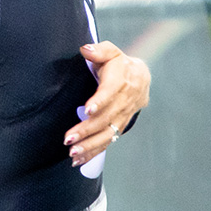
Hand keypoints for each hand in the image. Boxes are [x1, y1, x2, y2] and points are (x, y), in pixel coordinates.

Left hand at [67, 43, 150, 164]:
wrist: (142, 77)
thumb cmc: (120, 64)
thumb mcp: (111, 52)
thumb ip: (99, 50)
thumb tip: (86, 50)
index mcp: (121, 81)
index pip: (110, 92)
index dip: (100, 101)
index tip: (87, 109)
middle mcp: (123, 102)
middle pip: (105, 118)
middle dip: (87, 130)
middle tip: (69, 139)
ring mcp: (123, 117)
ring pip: (107, 134)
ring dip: (90, 146)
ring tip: (73, 153)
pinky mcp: (120, 126)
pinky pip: (108, 141)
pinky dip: (94, 152)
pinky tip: (79, 160)